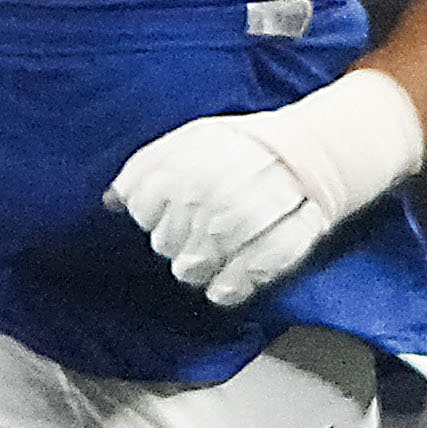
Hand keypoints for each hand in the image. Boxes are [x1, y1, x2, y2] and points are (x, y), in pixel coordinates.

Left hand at [107, 71, 426, 309]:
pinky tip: (223, 288)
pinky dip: (229, 287)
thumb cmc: (246, 149)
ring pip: (199, 260)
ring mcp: (252, 214)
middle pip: (169, 237)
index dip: (147, 214)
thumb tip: (110, 200)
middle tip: (188, 241)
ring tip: (203, 264)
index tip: (159, 215)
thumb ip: (150, 166)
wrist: (316, 154)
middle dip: (172, 244)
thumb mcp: (196, 139)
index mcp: (198, 153)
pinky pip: (241, 279)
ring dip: (195, 267)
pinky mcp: (282, 243)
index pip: (146, 200)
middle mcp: (221, 183)